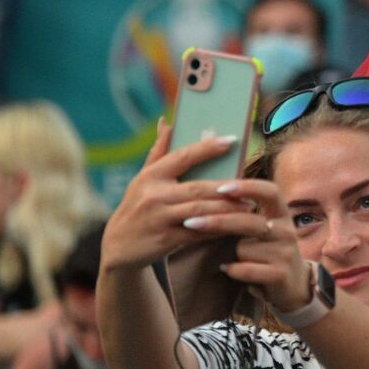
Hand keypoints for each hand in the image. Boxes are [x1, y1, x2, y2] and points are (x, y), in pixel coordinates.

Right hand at [100, 120, 255, 272]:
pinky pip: (197, 233)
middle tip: (250, 184)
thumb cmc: (137, 206)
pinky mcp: (165, 240)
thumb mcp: (142, 179)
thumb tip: (167, 121)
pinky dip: (217, 229)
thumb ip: (158, 151)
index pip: (182, 156)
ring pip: (200, 211)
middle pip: (197, 188)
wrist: (119, 247)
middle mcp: (153, 195)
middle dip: (226, 187)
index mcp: (151, 176)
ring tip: (248, 205)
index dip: (207, 148)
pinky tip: (234, 225)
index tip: (232, 140)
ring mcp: (159, 218)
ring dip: (227, 208)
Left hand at [186, 180, 311, 313]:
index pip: (270, 191)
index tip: (221, 188)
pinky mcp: (281, 274)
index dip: (247, 187)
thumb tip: (210, 197)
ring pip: (243, 248)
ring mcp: (286, 253)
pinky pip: (244, 269)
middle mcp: (287, 230)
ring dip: (233, 255)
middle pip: (250, 221)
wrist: (294, 285)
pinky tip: (231, 269)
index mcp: (282, 214)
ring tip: (240, 260)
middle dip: (218, 221)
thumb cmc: (269, 251)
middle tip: (190, 222)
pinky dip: (233, 270)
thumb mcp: (264, 229)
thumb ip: (246, 215)